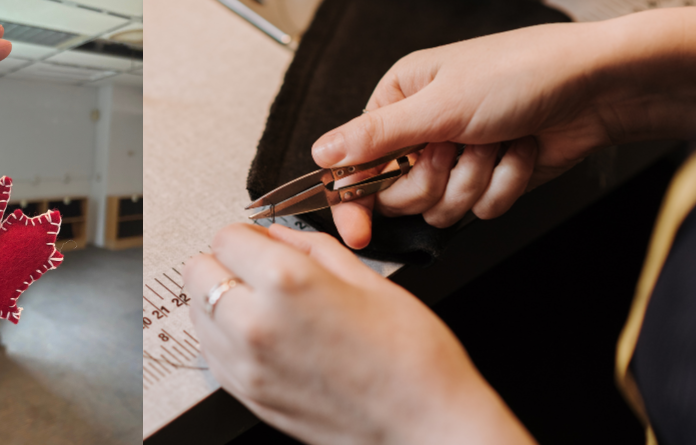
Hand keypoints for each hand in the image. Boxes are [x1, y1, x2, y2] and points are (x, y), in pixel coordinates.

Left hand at [185, 224, 534, 444]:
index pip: (226, 238)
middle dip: (224, 263)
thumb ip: (312, 248)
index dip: (246, 234)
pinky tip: (262, 335)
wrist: (426, 422)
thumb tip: (281, 236)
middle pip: (198, 273)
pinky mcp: (248, 395)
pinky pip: (211, 352)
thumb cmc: (412, 356)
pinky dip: (225, 336)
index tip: (260, 242)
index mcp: (288, 283)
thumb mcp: (368, 280)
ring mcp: (247, 365)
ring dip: (220, 300)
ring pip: (197, 313)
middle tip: (255, 269)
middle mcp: (256, 323)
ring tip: (262, 304)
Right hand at [311, 8, 695, 248]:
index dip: (352, 201)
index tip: (357, 233)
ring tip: (494, 142)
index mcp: (398, 102)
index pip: (354, 164)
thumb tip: (322, 152)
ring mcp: (455, 159)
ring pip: (440, 207)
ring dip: (474, 179)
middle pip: (397, 195)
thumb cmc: (520, 74)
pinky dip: (503, 184)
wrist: (595, 88)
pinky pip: (478, 211)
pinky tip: (517, 151)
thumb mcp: (438, 104)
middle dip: (433, 179)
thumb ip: (376, 136)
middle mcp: (421, 132)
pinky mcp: (486, 180)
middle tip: (453, 149)